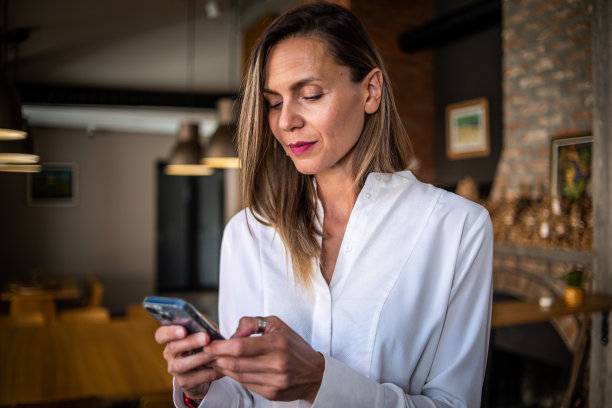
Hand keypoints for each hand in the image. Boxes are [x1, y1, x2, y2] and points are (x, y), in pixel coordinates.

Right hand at [155, 325, 224, 400]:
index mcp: (172, 339)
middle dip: (190, 342)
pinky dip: (209, 372)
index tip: (183, 330)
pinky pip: (196, 378)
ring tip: (214, 354)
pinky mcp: (184, 382)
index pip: (161, 334)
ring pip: (182, 365)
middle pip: (173, 347)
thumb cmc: (204, 346)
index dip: (169, 332)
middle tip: (206, 338)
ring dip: (199, 358)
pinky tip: (219, 367)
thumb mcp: (204, 332)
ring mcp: (175, 369)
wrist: (206, 369)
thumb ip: (204, 327)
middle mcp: (170, 354)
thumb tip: (207, 326)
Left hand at [204, 316, 324, 402]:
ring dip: (223, 368)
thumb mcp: (277, 325)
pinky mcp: (271, 393)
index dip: (221, 347)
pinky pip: (246, 384)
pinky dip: (235, 376)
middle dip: (217, 358)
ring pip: (238, 375)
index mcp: (277, 343)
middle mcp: (276, 363)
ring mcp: (274, 381)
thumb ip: (252, 323)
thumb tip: (234, 332)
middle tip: (207, 353)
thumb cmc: (294, 346)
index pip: (241, 346)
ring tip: (216, 360)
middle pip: (236, 363)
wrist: (315, 374)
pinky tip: (231, 369)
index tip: (210, 344)